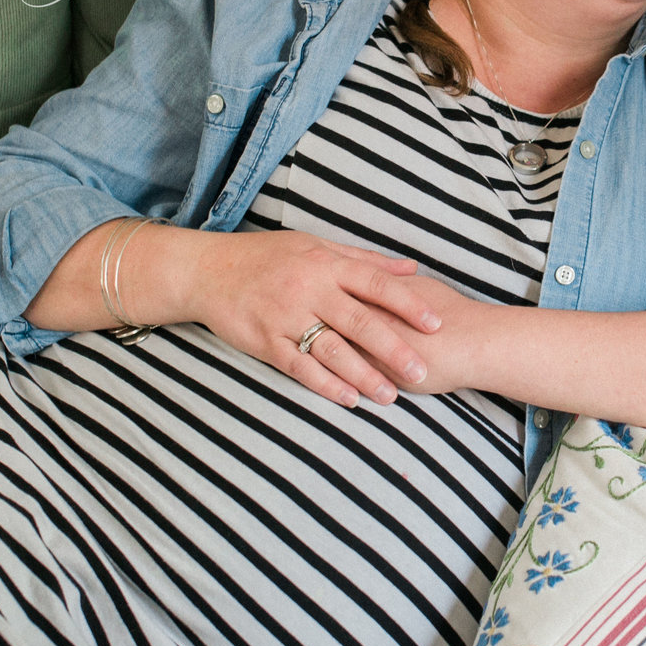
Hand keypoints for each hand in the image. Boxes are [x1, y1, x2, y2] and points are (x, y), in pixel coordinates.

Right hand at [177, 230, 444, 407]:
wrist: (208, 270)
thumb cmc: (267, 257)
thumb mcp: (316, 246)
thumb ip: (365, 260)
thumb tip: (411, 269)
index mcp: (326, 264)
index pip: (375, 284)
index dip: (408, 304)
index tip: (437, 323)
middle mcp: (309, 289)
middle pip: (359, 321)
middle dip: (393, 349)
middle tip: (421, 372)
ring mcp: (285, 316)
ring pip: (331, 349)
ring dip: (363, 374)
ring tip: (391, 396)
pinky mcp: (264, 340)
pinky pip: (299, 366)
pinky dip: (324, 384)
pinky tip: (348, 398)